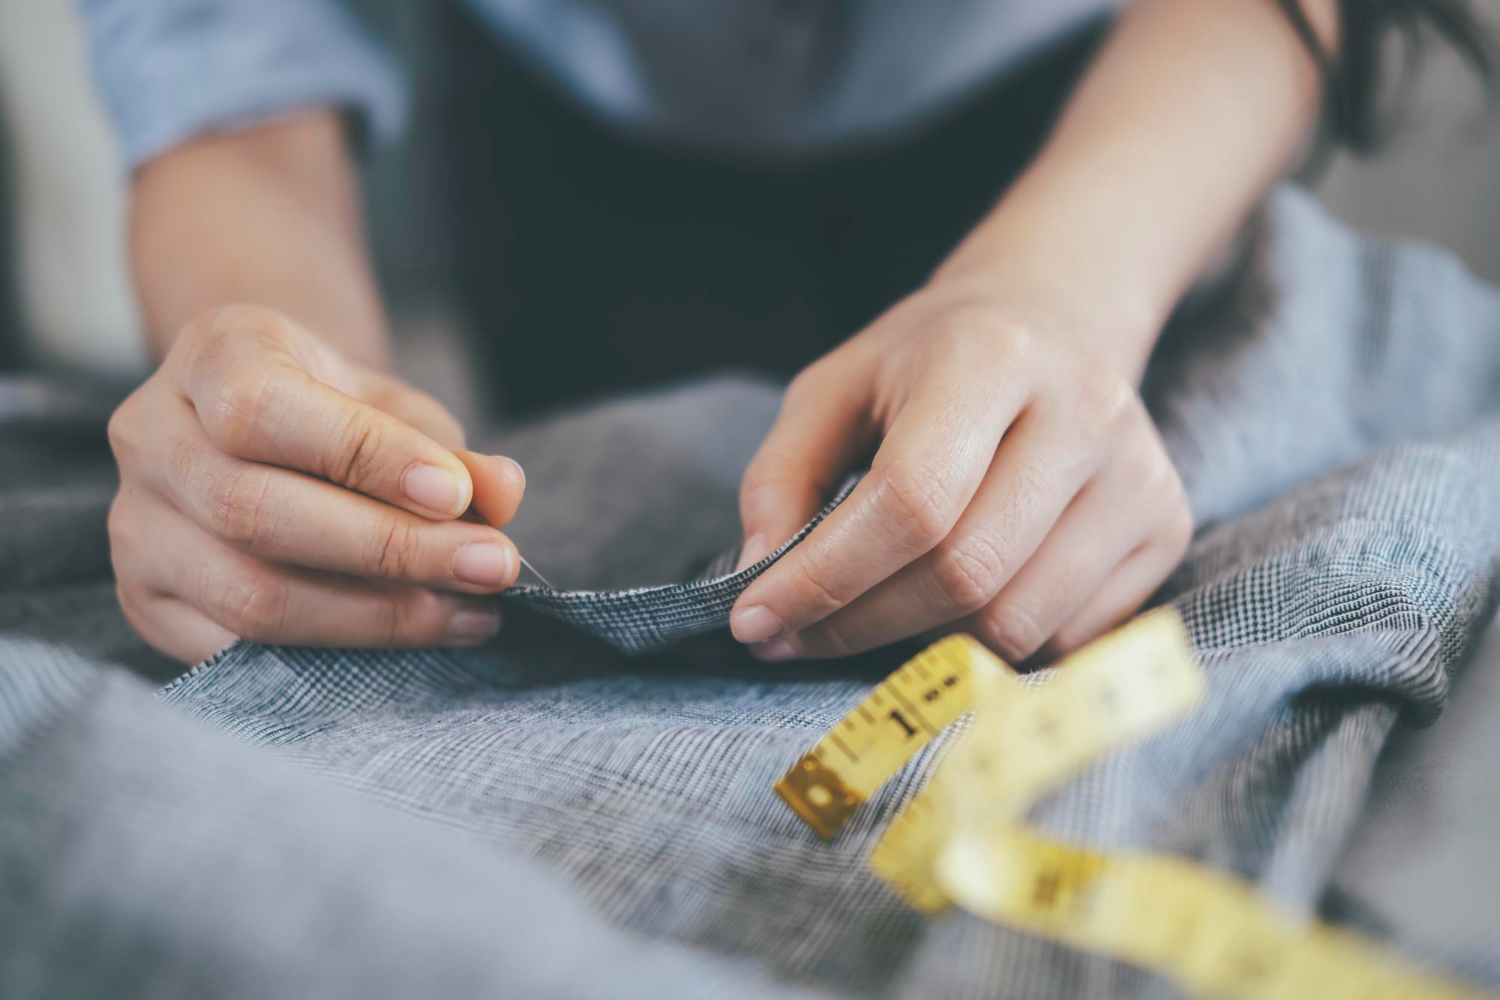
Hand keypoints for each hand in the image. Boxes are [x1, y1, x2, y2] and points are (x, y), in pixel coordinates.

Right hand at [108, 305, 525, 662]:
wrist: (263, 430)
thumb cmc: (339, 416)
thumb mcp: (398, 409)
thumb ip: (450, 450)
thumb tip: (501, 494)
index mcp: (210, 355)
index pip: (265, 410)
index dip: (367, 458)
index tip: (459, 496)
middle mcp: (149, 436)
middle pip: (256, 513)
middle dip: (392, 549)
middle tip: (492, 566)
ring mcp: (134, 526)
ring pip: (248, 596)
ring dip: (377, 616)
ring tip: (470, 610)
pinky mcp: (145, 600)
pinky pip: (236, 651)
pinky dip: (337, 654)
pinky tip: (416, 637)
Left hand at [730, 281, 1190, 662]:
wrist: (1055, 320)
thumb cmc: (928, 364)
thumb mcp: (833, 390)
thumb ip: (780, 477)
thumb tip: (760, 578)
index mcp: (990, 358)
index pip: (910, 500)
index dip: (825, 577)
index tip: (756, 619)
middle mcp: (1083, 411)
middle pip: (964, 573)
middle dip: (862, 624)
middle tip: (802, 633)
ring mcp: (1138, 474)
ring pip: (1016, 622)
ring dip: (926, 641)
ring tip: (884, 607)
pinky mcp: (1166, 526)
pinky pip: (1067, 639)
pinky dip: (994, 644)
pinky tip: (963, 597)